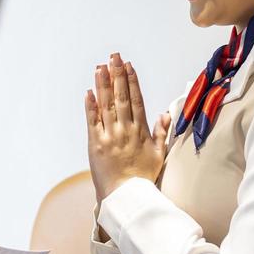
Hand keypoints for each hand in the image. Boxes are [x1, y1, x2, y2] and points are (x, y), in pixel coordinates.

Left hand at [85, 52, 171, 200]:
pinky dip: (90, 105)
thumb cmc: (143, 178)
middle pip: (121, 96)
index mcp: (141, 131)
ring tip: (101, 67)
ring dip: (103, 84)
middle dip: (117, 74)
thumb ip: (161, 133)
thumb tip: (164, 114)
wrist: (126, 197)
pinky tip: (89, 91)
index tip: (129, 66)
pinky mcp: (95, 144)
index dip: (132, 81)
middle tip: (114, 56)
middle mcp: (125, 130)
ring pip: (106, 104)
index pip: (136, 99)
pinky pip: (92, 121)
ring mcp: (110, 136)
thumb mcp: (159, 155)